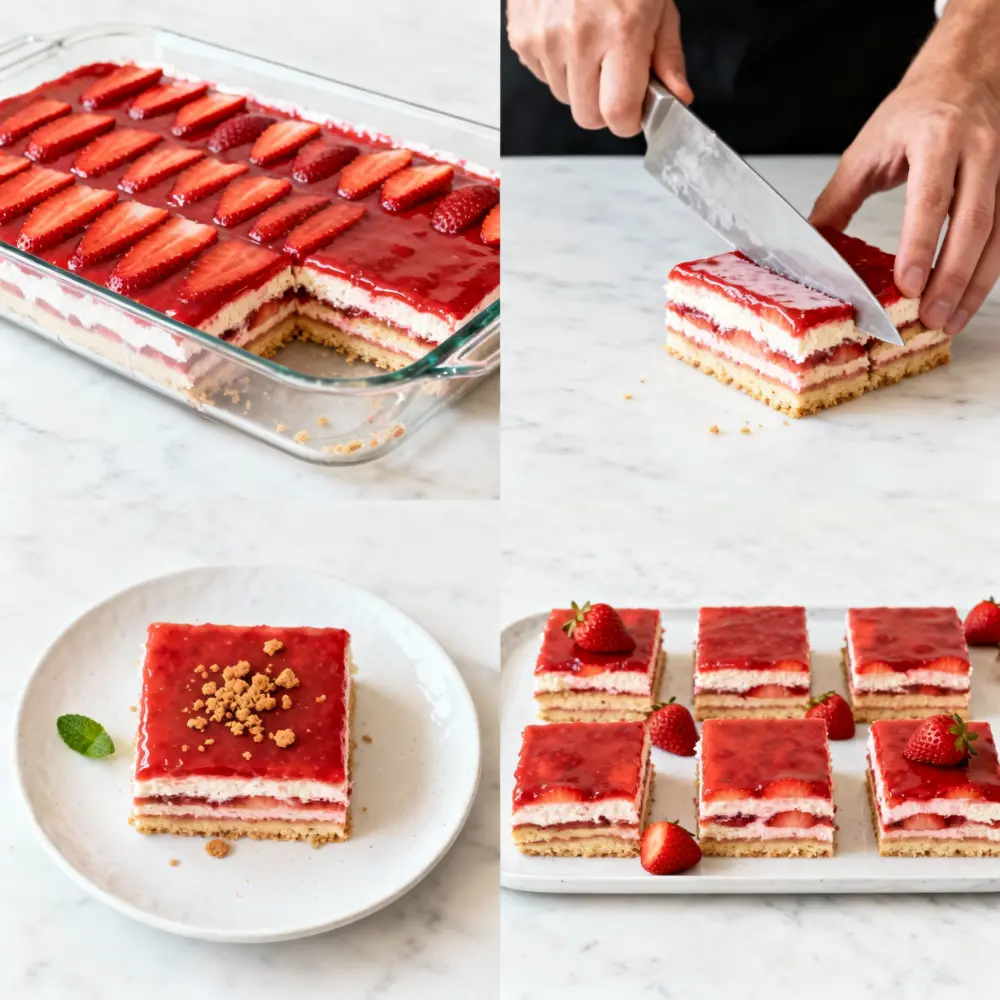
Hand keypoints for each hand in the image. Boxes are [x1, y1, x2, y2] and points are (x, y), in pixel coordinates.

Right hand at [506, 0, 692, 137]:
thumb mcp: (658, 2)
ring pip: (563, 97)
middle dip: (603, 106)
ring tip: (589, 41)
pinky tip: (567, 32)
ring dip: (578, 82)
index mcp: (622, 31)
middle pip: (588, 116)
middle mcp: (580, 37)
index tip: (633, 112)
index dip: (627, 120)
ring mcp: (545, 38)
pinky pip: (542, 75)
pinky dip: (557, 63)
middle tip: (613, 73)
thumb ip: (667, 55)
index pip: (618, 114)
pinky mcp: (522, 36)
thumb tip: (677, 97)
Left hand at [811, 65, 999, 335]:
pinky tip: (969, 298)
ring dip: (975, 285)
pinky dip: (988, 271)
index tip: (908, 284)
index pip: (930, 198)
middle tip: (931, 318)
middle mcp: (979, 150)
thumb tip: (810, 246)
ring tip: (949, 321)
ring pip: (999, 235)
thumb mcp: (867, 149)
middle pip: (974, 223)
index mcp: (936, 137)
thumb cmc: (916, 110)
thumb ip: (838, 200)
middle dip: (952, 277)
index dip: (920, 245)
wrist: (968, 72)